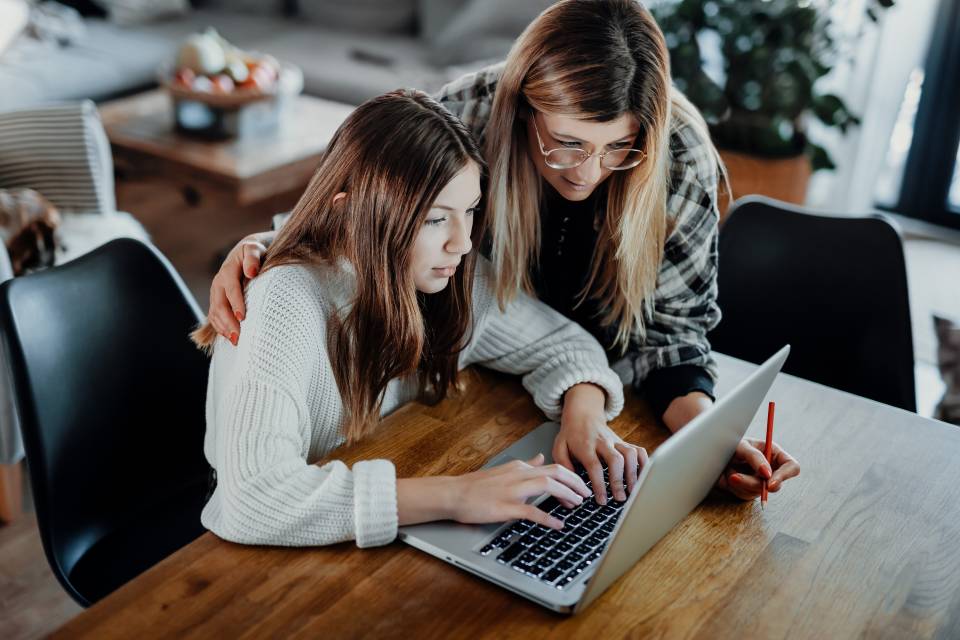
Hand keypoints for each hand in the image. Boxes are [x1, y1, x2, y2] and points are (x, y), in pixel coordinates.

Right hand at [207, 233, 268, 341]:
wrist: (245, 254)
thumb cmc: (254, 253)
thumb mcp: (254, 249)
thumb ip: (252, 258)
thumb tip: (251, 272)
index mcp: (228, 271)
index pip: (231, 289)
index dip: (236, 303)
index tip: (243, 317)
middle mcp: (218, 283)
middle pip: (220, 305)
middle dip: (228, 322)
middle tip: (239, 337)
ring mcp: (216, 293)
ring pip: (215, 313)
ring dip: (223, 328)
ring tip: (236, 341)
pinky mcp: (216, 301)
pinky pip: (214, 316)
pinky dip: (220, 328)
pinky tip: (230, 338)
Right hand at [448, 454, 591, 529]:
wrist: (453, 494)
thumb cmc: (476, 486)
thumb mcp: (504, 470)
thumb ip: (525, 465)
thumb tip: (541, 457)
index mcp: (519, 467)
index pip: (552, 467)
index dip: (571, 477)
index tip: (580, 487)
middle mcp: (519, 475)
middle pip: (556, 472)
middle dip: (576, 482)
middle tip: (587, 495)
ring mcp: (512, 490)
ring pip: (547, 485)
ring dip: (566, 494)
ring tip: (577, 505)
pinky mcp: (505, 507)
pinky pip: (532, 511)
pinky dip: (548, 518)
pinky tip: (558, 525)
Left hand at [553, 384, 647, 504]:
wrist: (583, 415)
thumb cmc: (570, 435)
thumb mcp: (559, 448)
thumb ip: (564, 465)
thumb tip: (572, 485)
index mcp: (585, 446)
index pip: (594, 466)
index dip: (599, 484)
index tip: (602, 500)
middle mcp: (603, 443)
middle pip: (615, 460)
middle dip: (619, 480)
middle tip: (620, 498)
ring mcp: (616, 441)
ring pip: (630, 454)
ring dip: (633, 474)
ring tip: (632, 491)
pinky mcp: (624, 442)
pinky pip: (639, 451)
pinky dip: (644, 464)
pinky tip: (642, 478)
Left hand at [716, 438, 799, 500]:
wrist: (713, 453)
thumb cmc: (730, 444)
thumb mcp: (742, 445)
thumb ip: (755, 457)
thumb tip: (767, 474)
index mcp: (774, 454)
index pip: (791, 467)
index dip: (784, 476)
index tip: (769, 483)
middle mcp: (770, 469)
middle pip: (774, 485)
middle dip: (752, 482)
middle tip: (733, 477)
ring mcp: (760, 481)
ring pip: (758, 492)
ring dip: (740, 483)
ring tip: (727, 470)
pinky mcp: (749, 490)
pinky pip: (745, 495)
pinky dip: (734, 487)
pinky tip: (727, 476)